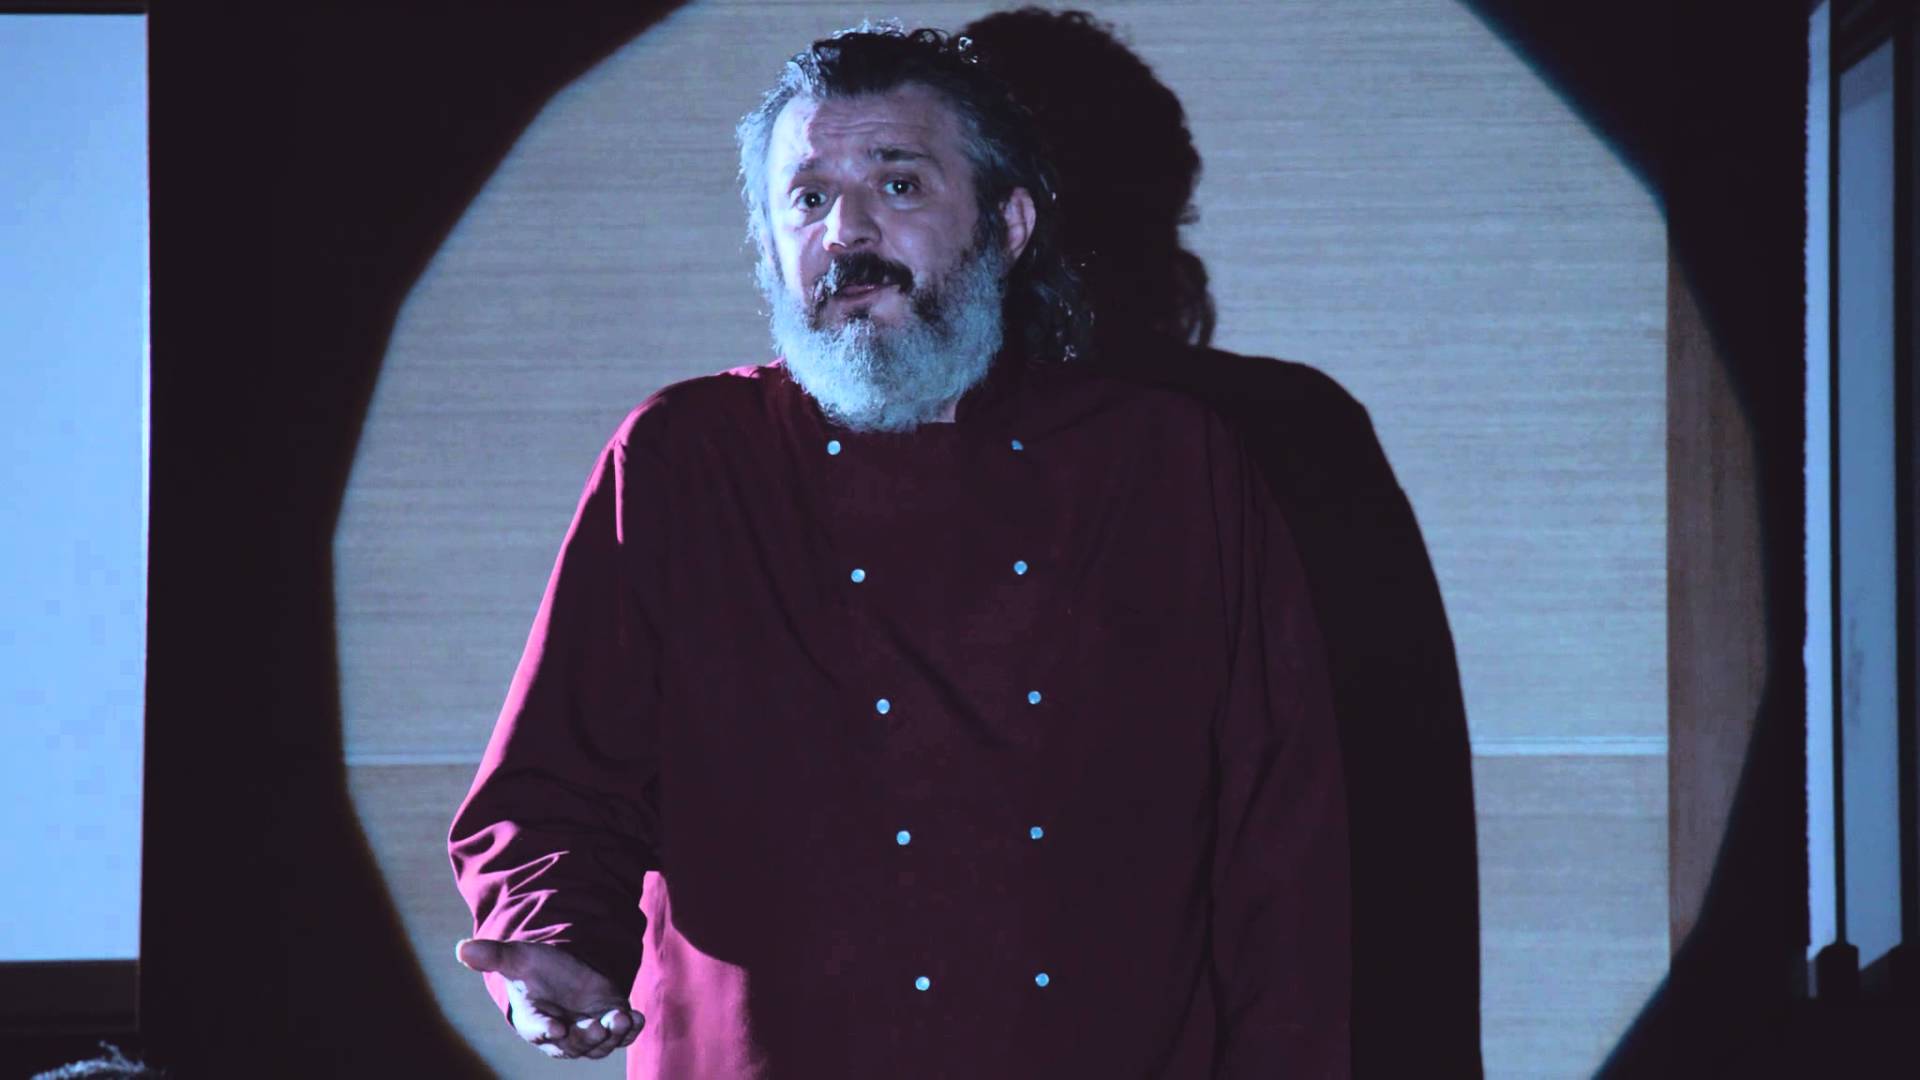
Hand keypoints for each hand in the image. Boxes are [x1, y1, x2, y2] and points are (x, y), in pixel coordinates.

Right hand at [456, 938, 643, 1059]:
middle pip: (575, 1043)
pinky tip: (637, 1018)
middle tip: (597, 1026)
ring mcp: (588, 1029)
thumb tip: (461, 948)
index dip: (547, 1030)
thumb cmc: (533, 969)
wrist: (560, 973)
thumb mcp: (515, 957)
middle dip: (587, 1037)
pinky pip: (622, 1034)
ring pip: (600, 1042)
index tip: (556, 1028)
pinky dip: (631, 1029)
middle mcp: (562, 1032)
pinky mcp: (609, 1021)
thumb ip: (492, 956)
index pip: (540, 1029)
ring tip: (623, 1018)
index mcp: (534, 1020)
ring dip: (613, 1034)